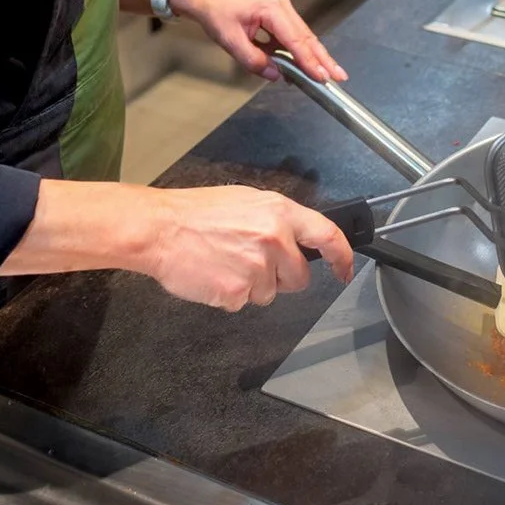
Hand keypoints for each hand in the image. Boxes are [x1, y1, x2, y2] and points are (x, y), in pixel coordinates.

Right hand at [144, 185, 354, 308]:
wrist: (159, 229)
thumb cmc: (196, 213)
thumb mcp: (245, 201)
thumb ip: (275, 220)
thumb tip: (295, 238)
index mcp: (279, 213)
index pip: (327, 236)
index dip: (342, 257)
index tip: (344, 270)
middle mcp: (274, 239)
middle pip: (299, 278)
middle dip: (281, 277)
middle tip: (253, 263)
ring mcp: (256, 268)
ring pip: (269, 294)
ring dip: (252, 286)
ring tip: (225, 263)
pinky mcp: (237, 292)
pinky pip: (243, 303)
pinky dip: (230, 294)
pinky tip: (214, 275)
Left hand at [172, 0, 345, 82]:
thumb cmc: (216, 14)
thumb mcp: (230, 41)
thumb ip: (253, 59)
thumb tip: (275, 75)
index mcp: (272, 9)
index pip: (295, 40)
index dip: (309, 61)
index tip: (322, 77)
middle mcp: (282, 7)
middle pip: (307, 37)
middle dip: (323, 59)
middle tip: (339, 77)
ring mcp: (282, 10)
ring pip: (303, 37)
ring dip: (314, 56)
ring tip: (328, 74)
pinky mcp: (278, 16)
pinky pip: (293, 37)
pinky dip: (300, 52)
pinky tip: (306, 68)